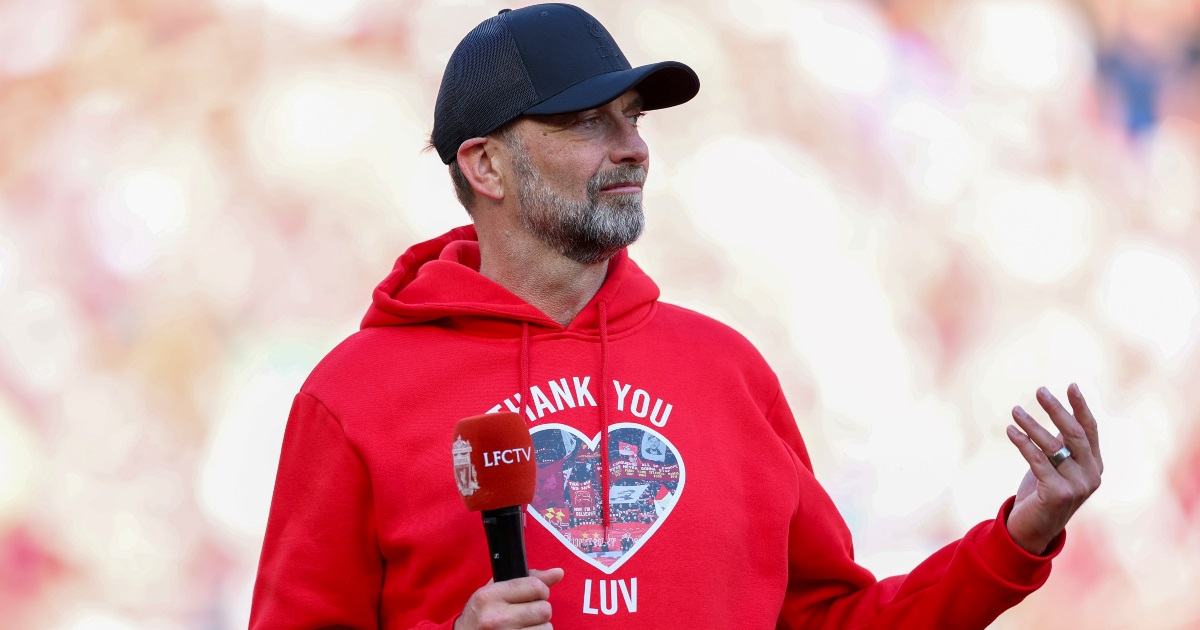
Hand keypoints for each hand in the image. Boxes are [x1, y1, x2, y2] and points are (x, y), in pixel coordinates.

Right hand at [454, 568, 564, 629]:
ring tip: (523, 628)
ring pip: (546, 629)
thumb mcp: (494, 592)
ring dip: (539, 628)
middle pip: (544, 610)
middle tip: (527, 615)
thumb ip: (527, 580)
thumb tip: (558, 572)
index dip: (540, 591)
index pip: (535, 586)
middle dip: (540, 611)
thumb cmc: (481, 616)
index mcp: (489, 596)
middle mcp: (496, 618)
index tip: (534, 596)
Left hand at [1004, 384, 1102, 554]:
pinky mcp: (1058, 493)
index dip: (1081, 407)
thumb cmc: (1042, 492)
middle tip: (1040, 391)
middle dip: (1057, 410)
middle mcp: (1091, 475)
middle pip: (1074, 434)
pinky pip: (1038, 461)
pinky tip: (1011, 431)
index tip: (1071, 385)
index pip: (1090, 429)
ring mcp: (1077, 486)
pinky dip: (1023, 443)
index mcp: (1094, 465)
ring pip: (1054, 446)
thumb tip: (1061, 412)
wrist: (1032, 529)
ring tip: (1015, 411)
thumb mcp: (1056, 465)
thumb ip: (1063, 443)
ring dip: (1032, 425)